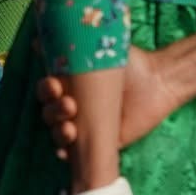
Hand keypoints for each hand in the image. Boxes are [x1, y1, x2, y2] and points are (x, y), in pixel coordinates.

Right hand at [38, 47, 181, 156]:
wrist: (156, 82)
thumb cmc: (127, 63)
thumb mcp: (95, 50)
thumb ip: (68, 46)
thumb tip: (38, 40)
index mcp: (68, 85)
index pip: (46, 91)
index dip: (45, 90)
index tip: (55, 85)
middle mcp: (73, 106)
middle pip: (49, 113)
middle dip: (53, 111)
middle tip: (69, 105)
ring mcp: (86, 125)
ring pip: (59, 134)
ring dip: (58, 133)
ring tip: (71, 129)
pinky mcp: (102, 142)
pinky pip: (79, 153)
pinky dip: (67, 155)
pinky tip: (65, 153)